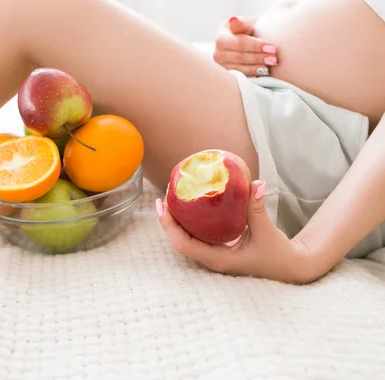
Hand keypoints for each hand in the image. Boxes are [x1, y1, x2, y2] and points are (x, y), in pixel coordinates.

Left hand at [157, 180, 316, 283]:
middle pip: (180, 240)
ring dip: (178, 221)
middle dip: (169, 220)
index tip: (163, 205)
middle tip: (165, 196)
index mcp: (218, 259)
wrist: (290, 268)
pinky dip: (191, 222)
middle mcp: (212, 259)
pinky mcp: (219, 250)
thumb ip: (258, 208)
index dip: (169, 225)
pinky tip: (190, 207)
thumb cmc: (278, 254)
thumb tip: (256, 183)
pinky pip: (198, 236)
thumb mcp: (267, 231)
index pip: (184, 244)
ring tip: (172, 199)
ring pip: (187, 239)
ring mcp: (215, 256)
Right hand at [213, 16, 277, 77]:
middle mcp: (217, 53)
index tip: (271, 47)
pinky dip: (252, 74)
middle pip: (239, 57)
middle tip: (274, 58)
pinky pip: (240, 76)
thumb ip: (241, 23)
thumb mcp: (247, 24)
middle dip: (258, 57)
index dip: (256, 45)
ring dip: (256, 67)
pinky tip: (263, 72)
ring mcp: (221, 66)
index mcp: (221, 37)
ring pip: (239, 68)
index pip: (239, 42)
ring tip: (270, 65)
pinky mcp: (227, 75)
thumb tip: (234, 20)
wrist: (249, 43)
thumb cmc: (249, 32)